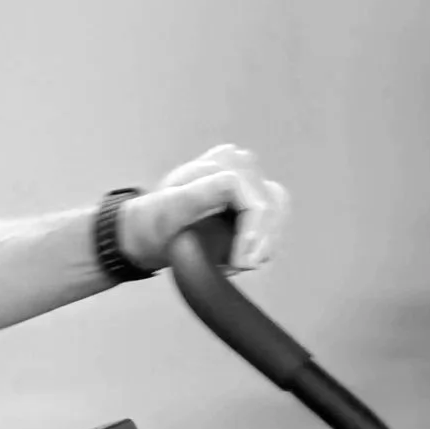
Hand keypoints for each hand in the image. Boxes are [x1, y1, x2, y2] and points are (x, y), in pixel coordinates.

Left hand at [119, 146, 288, 272]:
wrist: (151, 230)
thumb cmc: (156, 222)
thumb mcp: (169, 209)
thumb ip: (198, 195)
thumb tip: (231, 183)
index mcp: (219, 163)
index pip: (254, 199)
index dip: (253, 233)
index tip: (241, 261)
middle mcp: (238, 161)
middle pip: (271, 205)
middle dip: (261, 241)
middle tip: (242, 266)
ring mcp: (248, 174)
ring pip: (278, 210)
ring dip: (266, 241)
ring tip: (244, 261)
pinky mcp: (254, 190)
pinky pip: (275, 214)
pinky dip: (267, 237)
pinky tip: (249, 252)